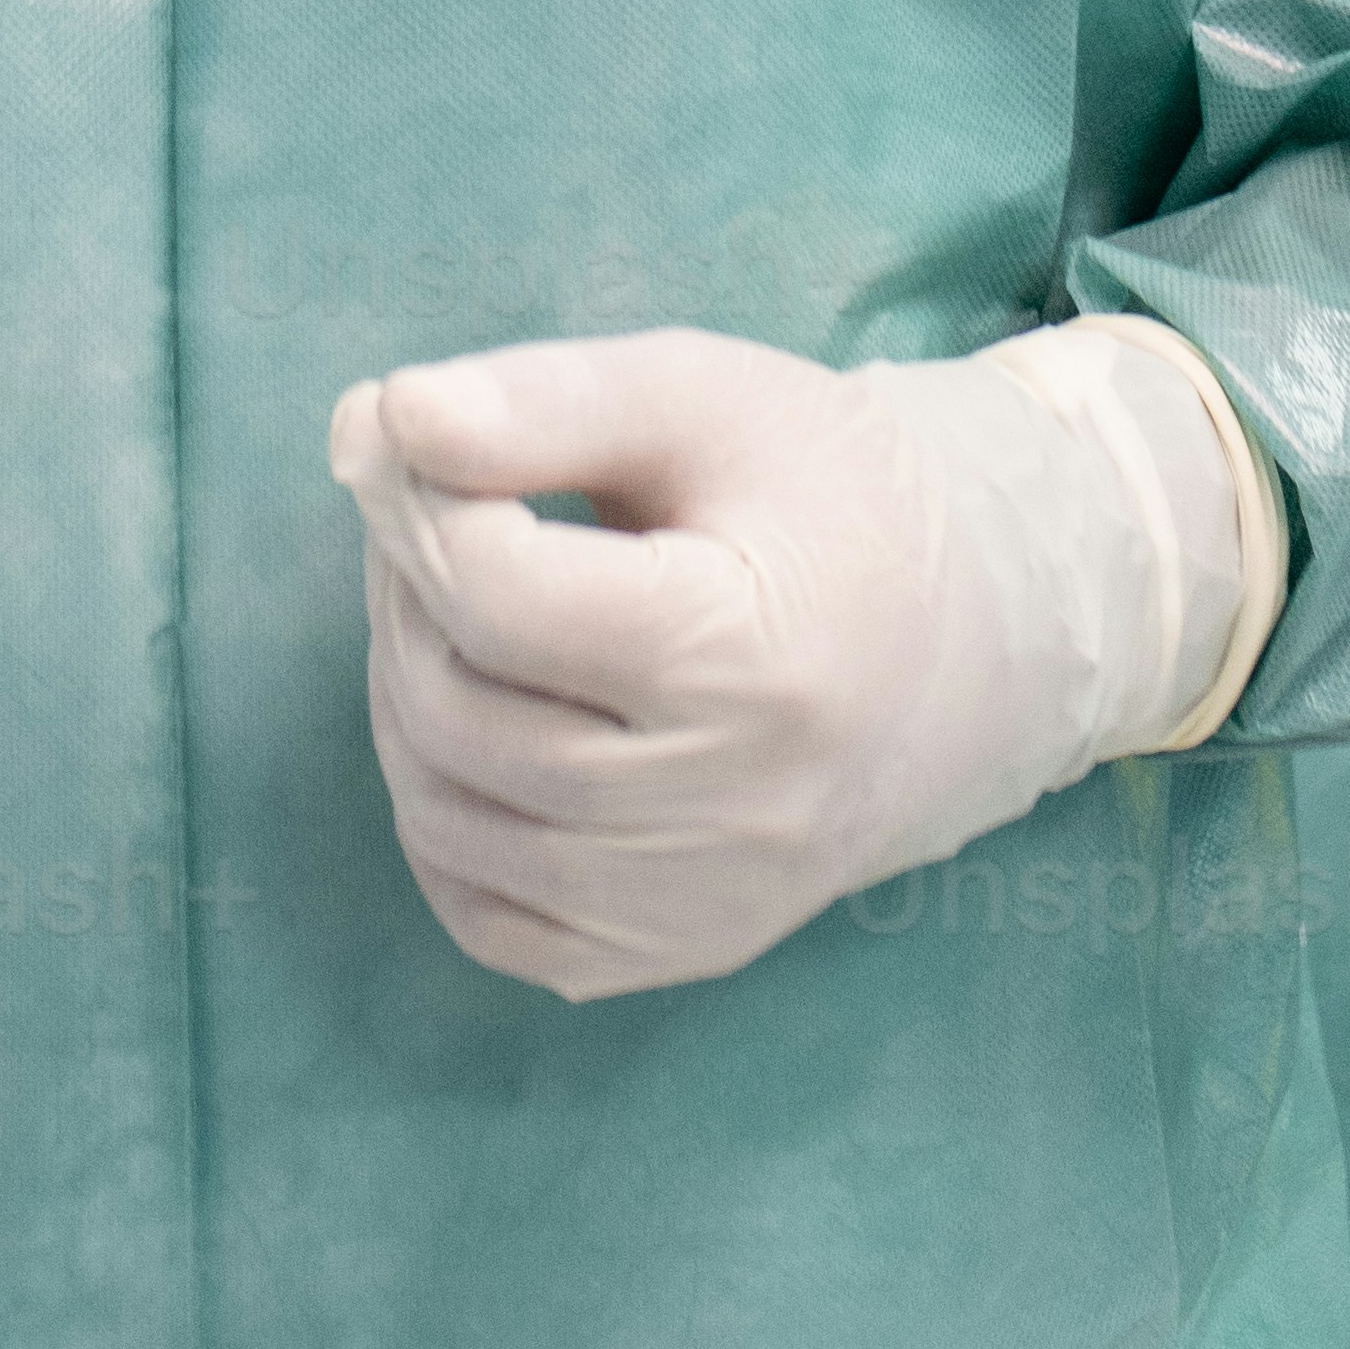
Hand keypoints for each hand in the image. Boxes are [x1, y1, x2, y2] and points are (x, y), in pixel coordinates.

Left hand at [327, 316, 1266, 1006]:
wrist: (966, 642)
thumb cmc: (825, 494)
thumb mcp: (702, 396)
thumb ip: (544, 400)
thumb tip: (383, 421)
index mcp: (750, 656)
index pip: (496, 594)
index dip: (416, 497)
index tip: (410, 432)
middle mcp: (731, 810)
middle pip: (455, 708)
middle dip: (400, 588)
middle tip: (421, 506)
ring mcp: (704, 904)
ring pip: (448, 817)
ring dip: (404, 693)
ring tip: (451, 602)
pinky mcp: (679, 953)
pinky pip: (487, 918)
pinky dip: (442, 817)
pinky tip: (477, 721)